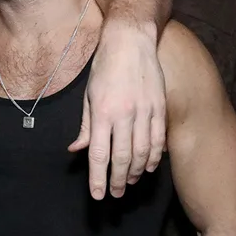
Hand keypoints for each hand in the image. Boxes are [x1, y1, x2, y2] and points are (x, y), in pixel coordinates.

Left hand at [69, 21, 165, 199]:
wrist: (130, 41)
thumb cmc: (104, 68)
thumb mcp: (88, 95)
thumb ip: (84, 125)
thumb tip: (76, 149)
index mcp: (102, 112)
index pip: (99, 154)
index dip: (98, 177)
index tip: (98, 195)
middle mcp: (124, 114)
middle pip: (122, 158)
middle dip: (118, 180)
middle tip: (116, 194)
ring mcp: (145, 111)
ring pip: (143, 152)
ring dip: (137, 172)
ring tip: (131, 183)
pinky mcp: (160, 107)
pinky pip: (158, 139)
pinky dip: (154, 157)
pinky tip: (149, 167)